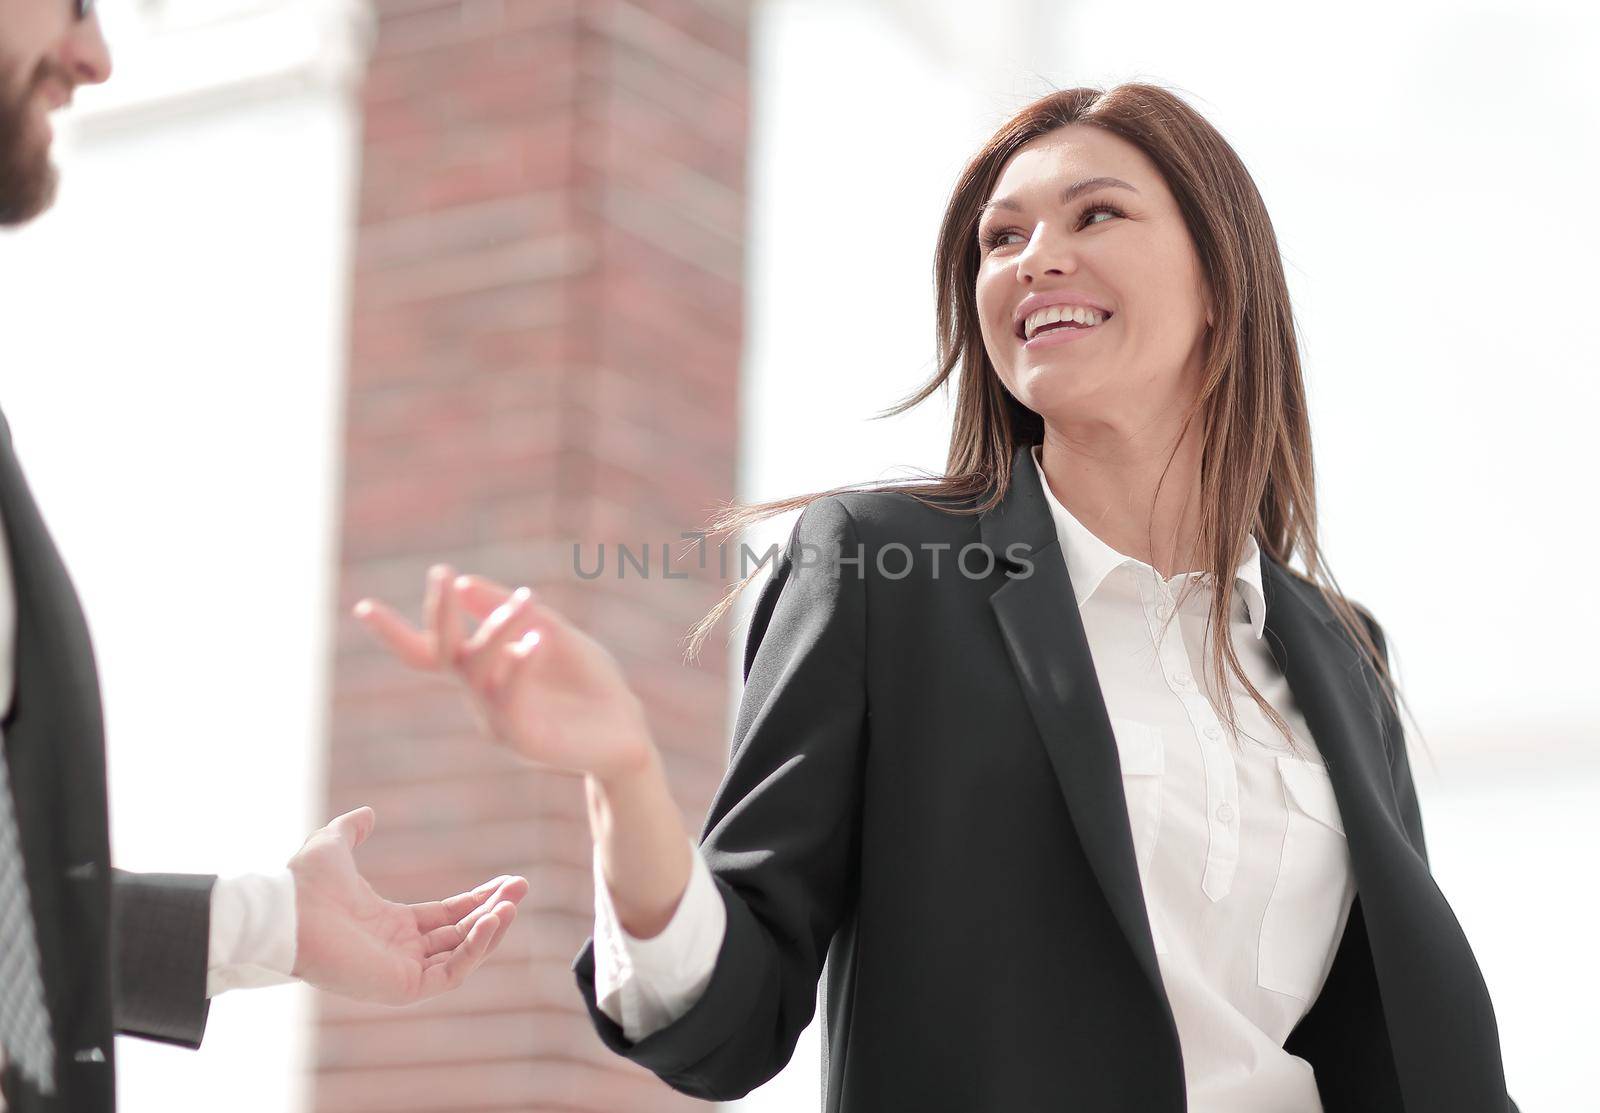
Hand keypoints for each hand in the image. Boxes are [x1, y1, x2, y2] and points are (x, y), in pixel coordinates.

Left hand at [288, 806, 528, 1004]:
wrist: (285, 911)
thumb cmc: (303, 884)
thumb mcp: (334, 845)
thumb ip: (353, 830)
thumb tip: (367, 813)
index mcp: (390, 926)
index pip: (447, 917)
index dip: (477, 900)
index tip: (507, 882)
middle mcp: (399, 953)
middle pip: (461, 936)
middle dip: (493, 912)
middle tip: (521, 888)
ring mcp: (401, 973)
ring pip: (461, 956)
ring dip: (490, 931)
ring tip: (511, 904)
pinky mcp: (401, 988)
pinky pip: (449, 974)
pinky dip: (474, 950)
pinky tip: (489, 921)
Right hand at [352, 564, 655, 783]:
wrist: (628, 734)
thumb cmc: (589, 685)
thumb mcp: (552, 634)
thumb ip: (510, 611)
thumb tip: (464, 581)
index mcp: (482, 674)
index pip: (427, 652)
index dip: (394, 632)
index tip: (362, 606)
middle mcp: (480, 698)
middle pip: (442, 654)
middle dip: (440, 614)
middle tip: (442, 573)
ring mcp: (498, 722)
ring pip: (478, 670)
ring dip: (496, 631)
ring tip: (525, 601)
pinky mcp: (523, 739)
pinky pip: (510, 698)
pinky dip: (517, 667)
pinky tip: (533, 642)